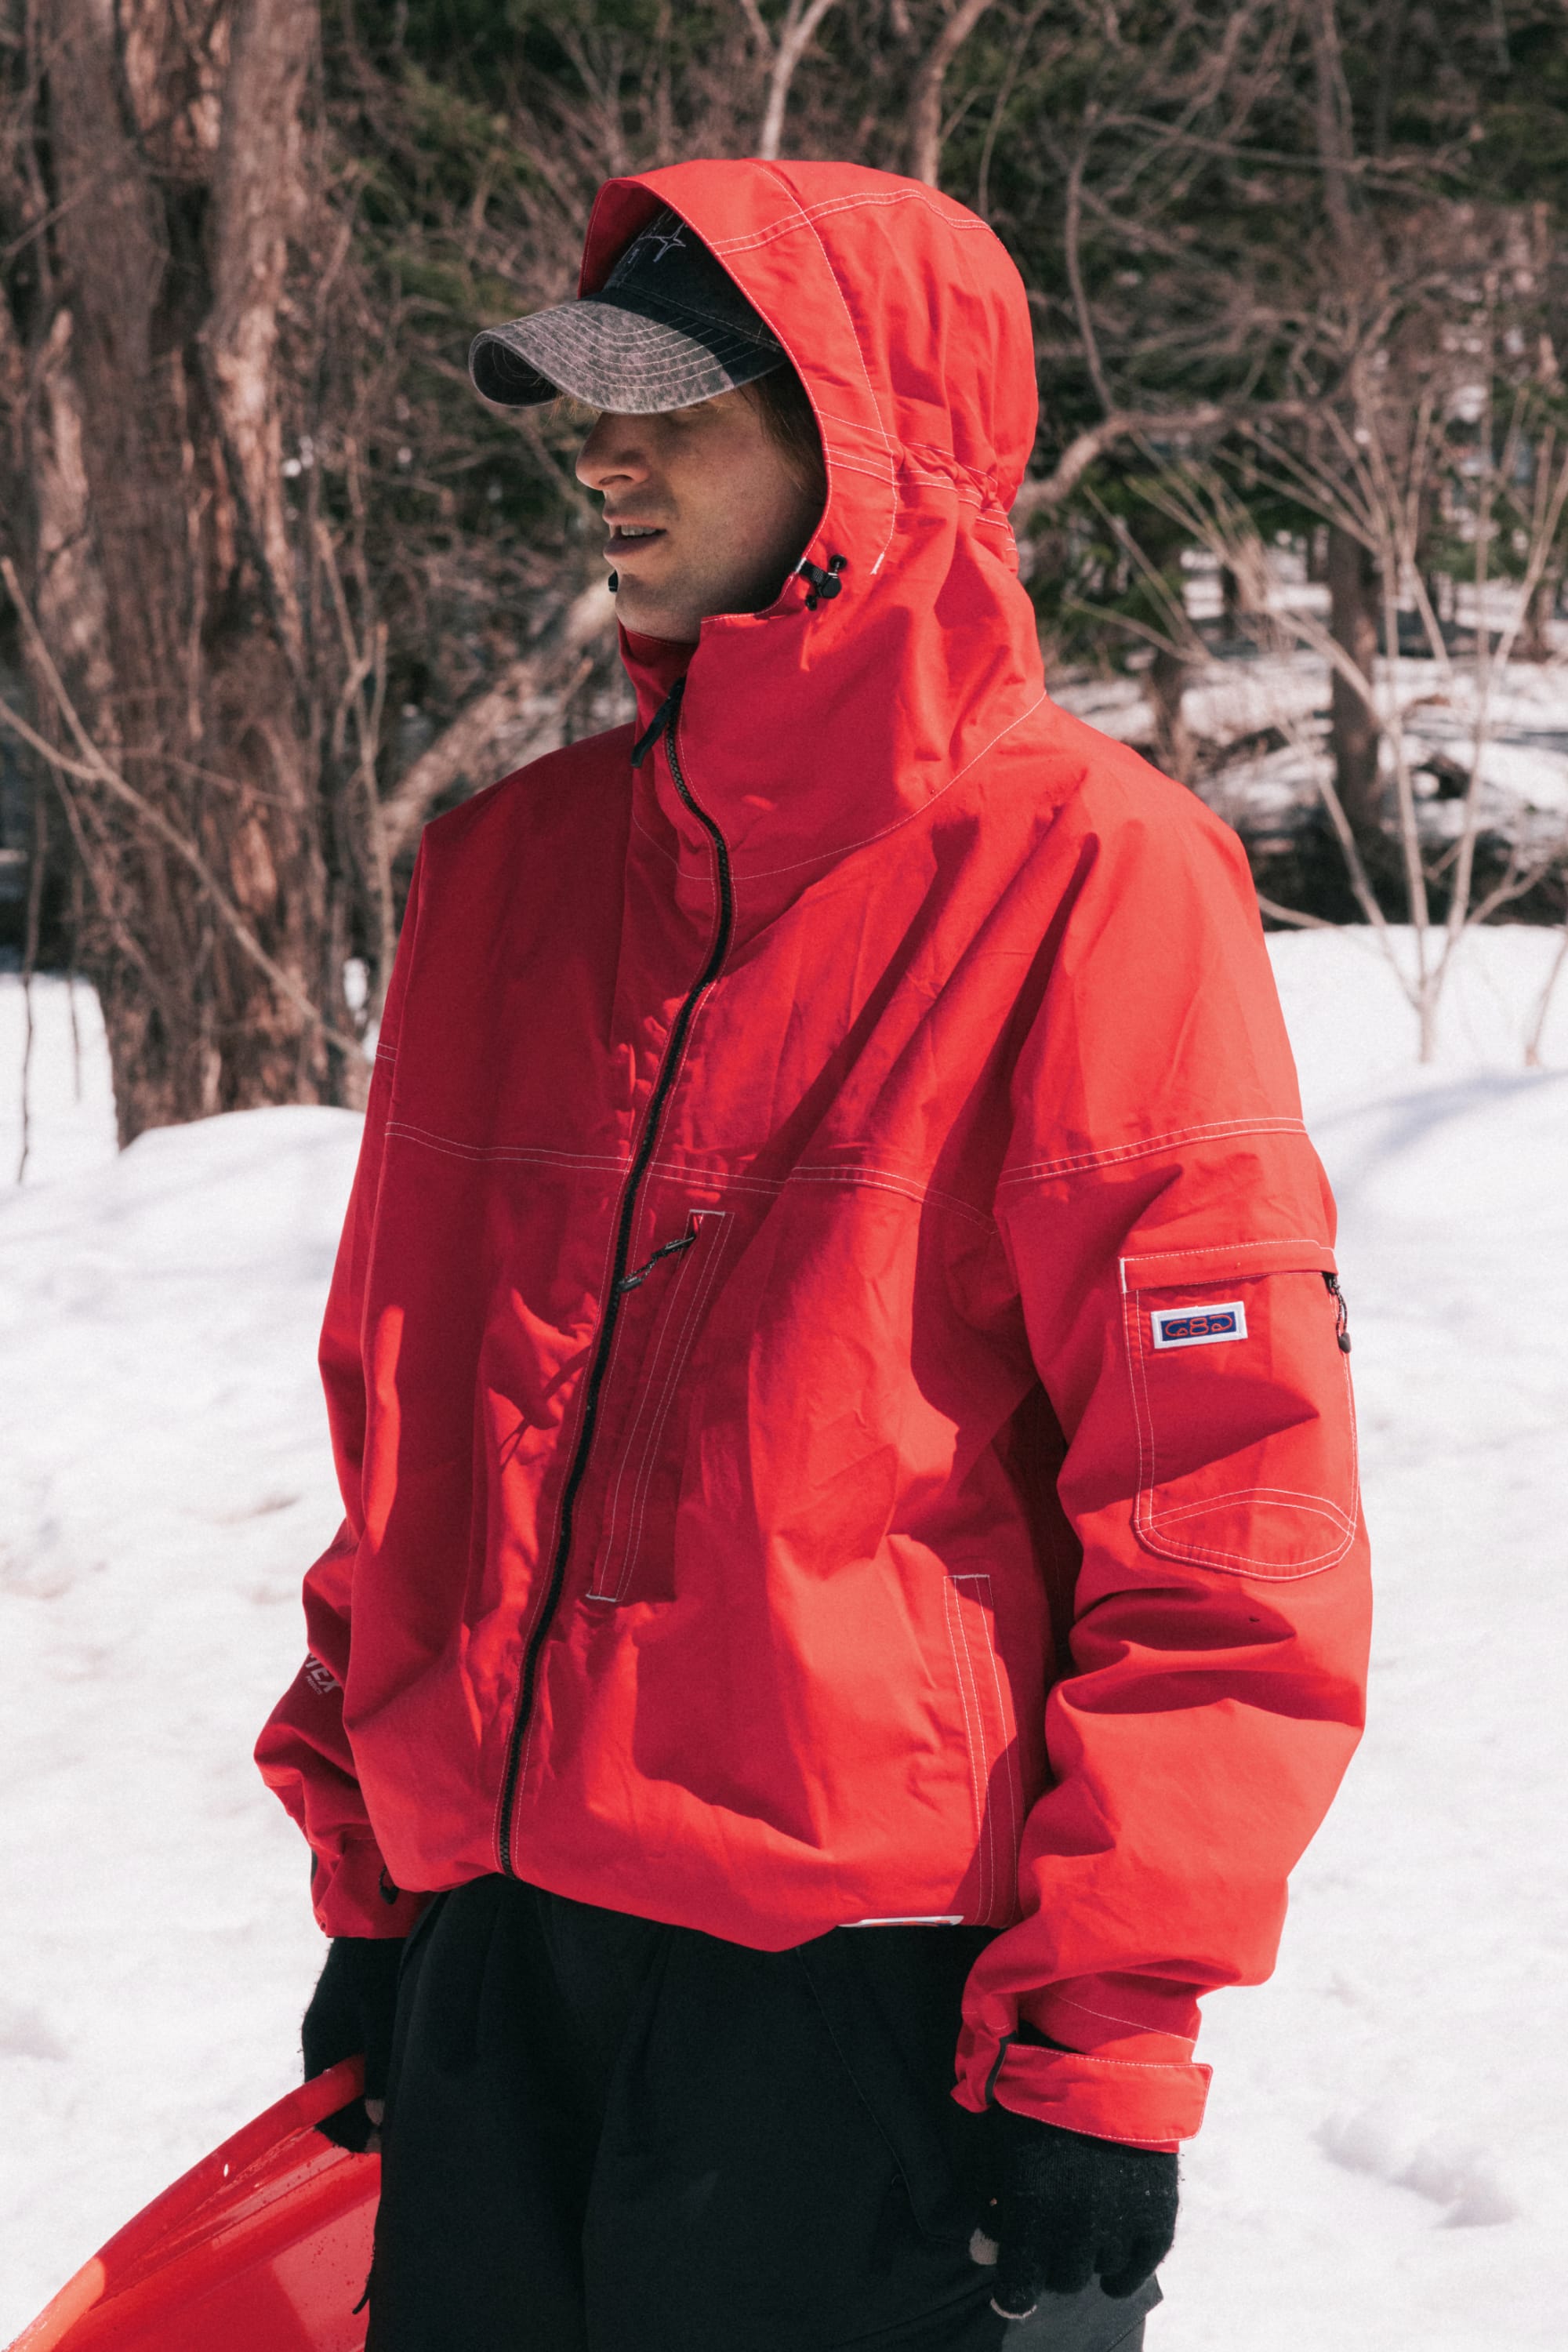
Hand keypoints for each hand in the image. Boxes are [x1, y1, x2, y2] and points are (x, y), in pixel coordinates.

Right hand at [301, 1935, 404, 2151]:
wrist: (375, 1913)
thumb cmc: (375, 1962)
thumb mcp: (379, 2016)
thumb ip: (378, 2066)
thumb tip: (377, 2118)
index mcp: (321, 2045)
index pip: (321, 2111)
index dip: (349, 2133)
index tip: (382, 2143)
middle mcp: (324, 2041)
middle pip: (337, 2098)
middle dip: (365, 2118)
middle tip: (401, 2126)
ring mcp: (337, 2027)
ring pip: (352, 2078)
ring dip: (374, 2094)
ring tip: (408, 2101)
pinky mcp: (354, 2015)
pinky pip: (362, 2057)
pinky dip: (379, 2071)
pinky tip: (406, 2068)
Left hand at [970, 2108, 1177, 2318]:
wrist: (1103, 2053)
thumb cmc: (1037, 2096)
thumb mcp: (999, 2147)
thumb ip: (991, 2205)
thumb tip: (981, 2254)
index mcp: (1034, 2213)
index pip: (1019, 2289)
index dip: (1012, 2292)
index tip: (1010, 2286)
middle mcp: (1079, 2229)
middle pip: (1062, 2279)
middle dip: (1050, 2263)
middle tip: (1047, 2237)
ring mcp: (1122, 2222)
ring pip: (1100, 2270)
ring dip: (1087, 2256)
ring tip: (1081, 2229)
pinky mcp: (1158, 2213)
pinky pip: (1141, 2266)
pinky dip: (1126, 2273)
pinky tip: (1113, 2272)